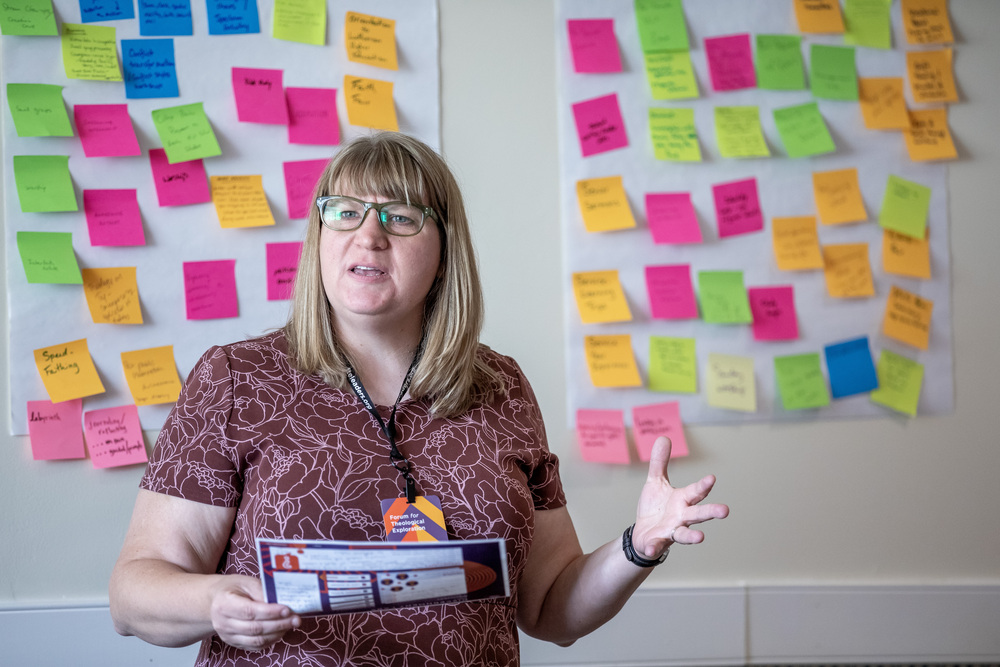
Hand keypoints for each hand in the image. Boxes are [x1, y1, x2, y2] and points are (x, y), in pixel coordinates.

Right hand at [209, 575, 300, 650]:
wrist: (215, 600)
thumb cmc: (232, 588)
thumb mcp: (246, 581)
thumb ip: (261, 591)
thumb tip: (279, 601)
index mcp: (224, 604)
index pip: (250, 611)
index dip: (270, 612)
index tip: (287, 609)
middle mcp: (223, 623)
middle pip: (254, 628)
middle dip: (279, 624)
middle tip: (296, 619)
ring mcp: (228, 636)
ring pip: (256, 640)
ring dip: (277, 633)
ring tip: (291, 624)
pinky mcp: (234, 643)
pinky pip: (255, 646)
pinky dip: (271, 640)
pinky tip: (281, 631)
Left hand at [631, 436, 728, 559]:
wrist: (643, 534)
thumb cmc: (655, 508)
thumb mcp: (655, 481)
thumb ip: (659, 462)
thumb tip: (664, 437)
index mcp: (682, 500)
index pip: (695, 492)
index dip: (703, 485)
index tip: (712, 478)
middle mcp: (681, 516)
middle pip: (698, 514)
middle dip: (711, 512)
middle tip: (725, 510)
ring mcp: (671, 531)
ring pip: (684, 534)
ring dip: (692, 536)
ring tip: (701, 537)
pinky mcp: (658, 542)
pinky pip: (657, 545)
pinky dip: (655, 547)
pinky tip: (653, 549)